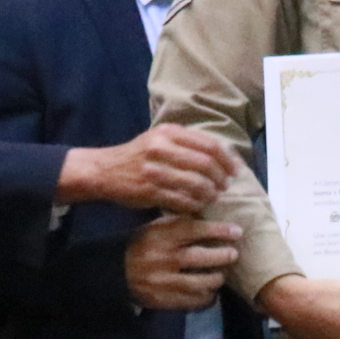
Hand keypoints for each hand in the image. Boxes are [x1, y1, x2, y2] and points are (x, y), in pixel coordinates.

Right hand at [56, 126, 236, 214]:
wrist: (104, 170)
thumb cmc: (138, 156)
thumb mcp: (159, 138)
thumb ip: (187, 142)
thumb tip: (223, 153)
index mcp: (167, 133)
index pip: (209, 145)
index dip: (226, 159)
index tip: (234, 170)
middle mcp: (161, 148)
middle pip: (206, 164)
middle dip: (220, 177)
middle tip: (225, 186)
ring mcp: (155, 170)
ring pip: (196, 183)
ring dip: (210, 193)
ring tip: (213, 197)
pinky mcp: (150, 191)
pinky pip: (182, 200)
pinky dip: (195, 204)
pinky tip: (198, 205)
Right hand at [125, 217, 241, 311]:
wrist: (114, 272)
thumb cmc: (142, 245)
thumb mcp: (155, 228)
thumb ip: (179, 223)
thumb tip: (212, 217)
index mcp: (160, 236)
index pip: (193, 230)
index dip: (218, 230)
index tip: (237, 232)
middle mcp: (162, 259)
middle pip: (200, 258)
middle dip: (222, 256)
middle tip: (233, 254)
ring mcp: (162, 282)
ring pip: (199, 283)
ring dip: (216, 279)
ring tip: (221, 275)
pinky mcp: (163, 300)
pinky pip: (192, 301)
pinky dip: (206, 298)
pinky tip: (210, 293)